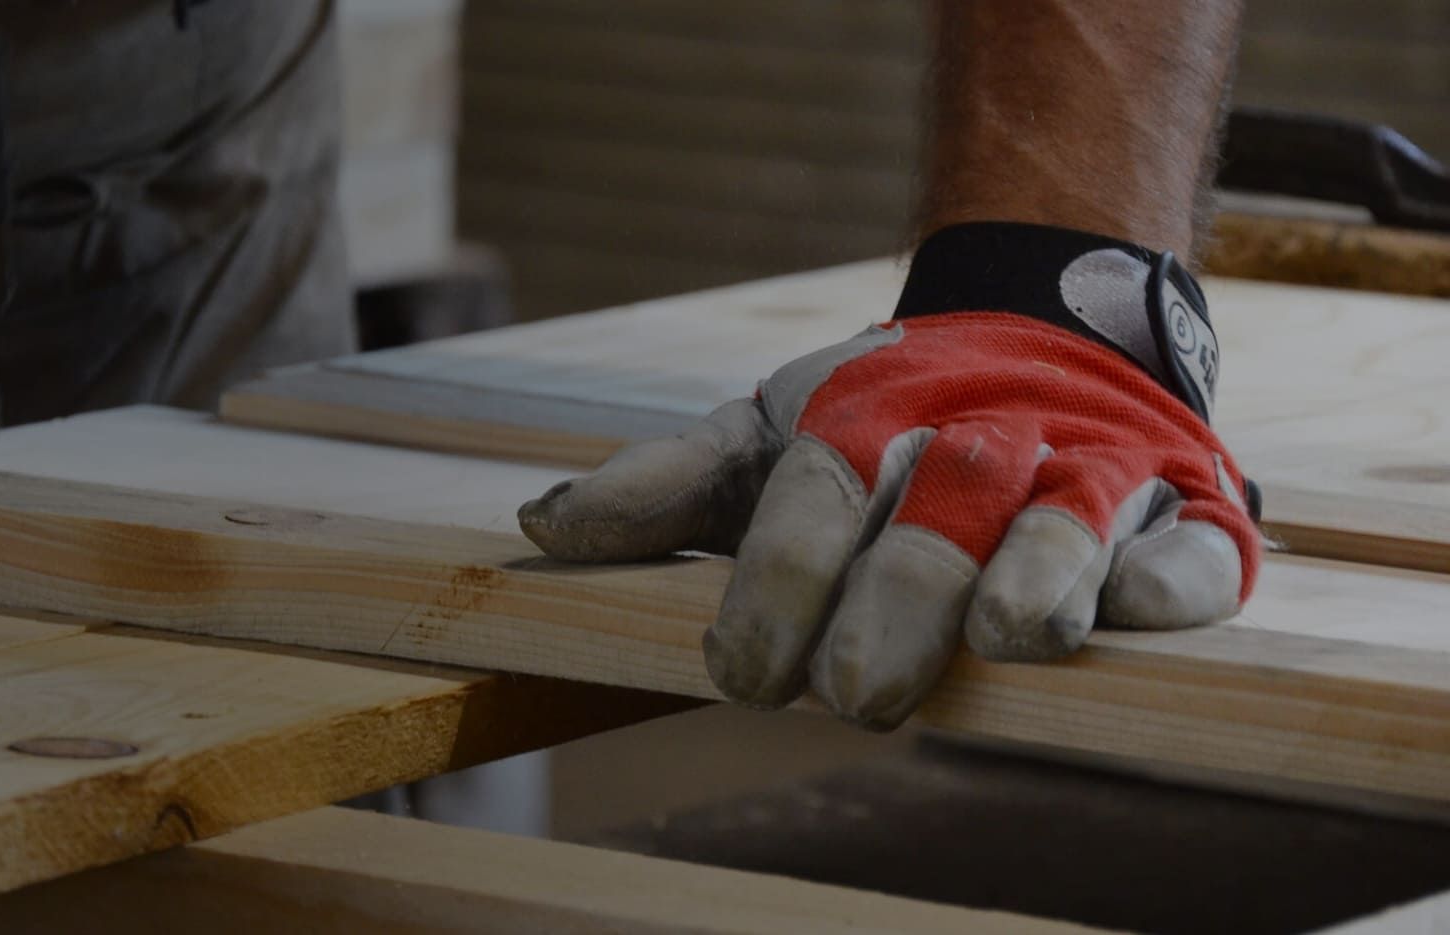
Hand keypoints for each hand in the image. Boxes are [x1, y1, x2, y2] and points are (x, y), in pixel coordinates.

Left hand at [518, 311, 1261, 729]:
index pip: (811, 497)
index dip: (775, 583)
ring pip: (1064, 526)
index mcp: (864, 418)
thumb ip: (661, 488)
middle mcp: (973, 440)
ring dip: (1034, 579)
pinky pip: (1185, 553)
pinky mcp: (1178, 510)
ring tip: (1001, 639)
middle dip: (892, 607)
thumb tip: (536, 529)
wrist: (1038, 329)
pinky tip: (1130, 614)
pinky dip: (1162, 583)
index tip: (740, 671)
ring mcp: (1082, 471)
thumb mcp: (759, 436)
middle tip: (852, 692)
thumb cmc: (877, 419)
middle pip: (930, 525)